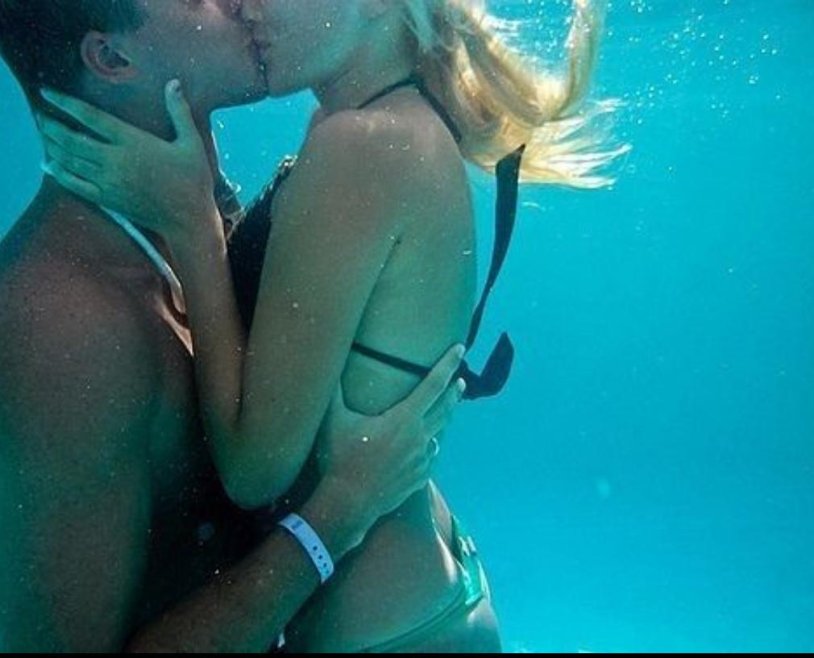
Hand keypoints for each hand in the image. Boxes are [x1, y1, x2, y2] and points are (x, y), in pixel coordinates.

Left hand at [37, 80, 216, 241]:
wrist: (189, 218)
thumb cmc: (194, 180)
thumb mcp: (192, 142)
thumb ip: (179, 111)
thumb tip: (173, 83)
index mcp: (134, 142)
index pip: (91, 117)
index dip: (65, 103)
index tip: (48, 94)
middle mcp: (116, 160)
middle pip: (72, 139)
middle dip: (51, 125)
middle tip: (40, 115)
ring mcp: (109, 181)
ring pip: (70, 160)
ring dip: (52, 145)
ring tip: (44, 134)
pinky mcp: (107, 199)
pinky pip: (75, 184)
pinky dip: (60, 172)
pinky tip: (52, 164)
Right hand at [316, 344, 465, 537]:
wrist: (349, 503)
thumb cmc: (340, 458)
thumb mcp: (334, 421)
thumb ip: (334, 391)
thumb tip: (326, 363)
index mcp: (403, 418)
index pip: (434, 384)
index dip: (448, 364)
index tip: (460, 349)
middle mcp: (419, 437)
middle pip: (444, 408)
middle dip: (453, 392)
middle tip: (460, 381)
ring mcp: (422, 459)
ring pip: (438, 434)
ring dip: (440, 420)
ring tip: (441, 412)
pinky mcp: (419, 477)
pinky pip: (430, 457)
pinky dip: (429, 447)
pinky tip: (425, 446)